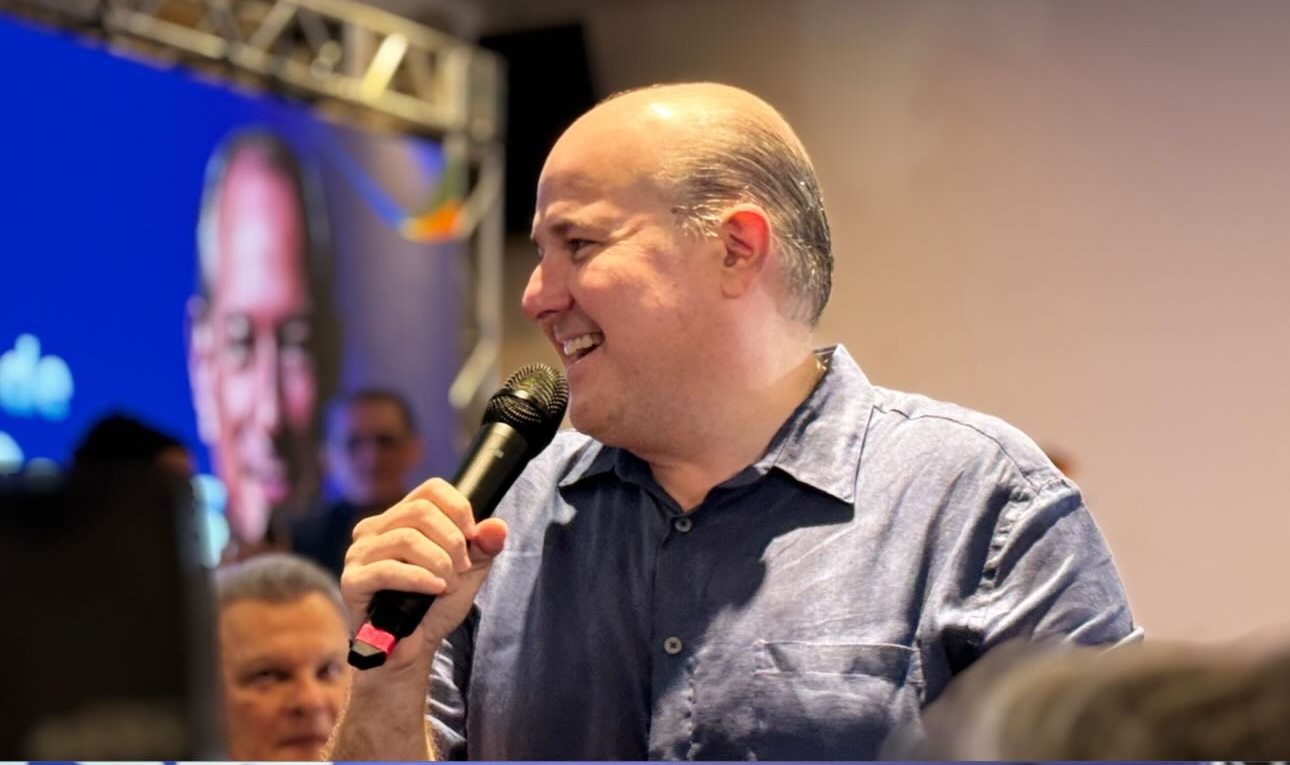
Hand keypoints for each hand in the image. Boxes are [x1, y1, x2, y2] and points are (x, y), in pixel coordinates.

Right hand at [341, 477, 507, 668]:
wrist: (413, 649)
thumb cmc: (435, 604)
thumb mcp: (468, 570)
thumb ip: (483, 546)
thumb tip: (497, 527)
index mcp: (400, 518)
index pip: (431, 489)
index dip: (459, 510)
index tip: (471, 539)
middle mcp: (375, 529)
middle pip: (421, 511)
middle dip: (452, 541)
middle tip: (462, 568)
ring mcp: (359, 554)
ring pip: (406, 538)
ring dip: (439, 563)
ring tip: (448, 584)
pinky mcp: (353, 581)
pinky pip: (388, 570)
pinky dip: (420, 578)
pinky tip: (435, 588)